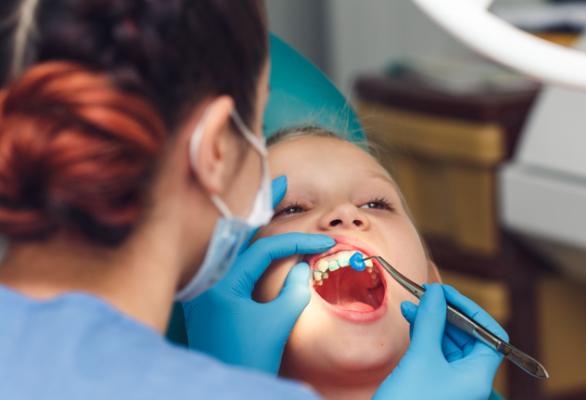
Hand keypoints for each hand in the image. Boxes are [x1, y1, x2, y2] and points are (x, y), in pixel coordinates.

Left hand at [182, 177, 334, 374]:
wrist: (222, 387)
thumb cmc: (246, 359)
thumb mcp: (276, 325)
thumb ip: (294, 290)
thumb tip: (302, 266)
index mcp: (221, 283)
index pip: (264, 249)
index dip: (297, 242)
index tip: (323, 241)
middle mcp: (208, 279)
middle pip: (239, 232)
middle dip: (262, 205)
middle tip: (281, 178)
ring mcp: (207, 288)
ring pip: (234, 244)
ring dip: (254, 221)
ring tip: (270, 197)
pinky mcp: (211, 298)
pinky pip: (231, 260)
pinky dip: (248, 244)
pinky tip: (259, 235)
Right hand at [374, 284, 507, 399]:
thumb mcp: (421, 357)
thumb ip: (431, 321)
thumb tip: (436, 294)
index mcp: (478, 376)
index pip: (490, 334)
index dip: (471, 311)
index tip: (446, 294)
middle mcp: (470, 380)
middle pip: (469, 336)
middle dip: (447, 313)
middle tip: (426, 295)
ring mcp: (452, 383)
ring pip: (450, 343)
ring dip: (432, 322)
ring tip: (412, 306)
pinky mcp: (434, 384)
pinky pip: (436, 353)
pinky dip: (425, 335)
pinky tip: (411, 321)